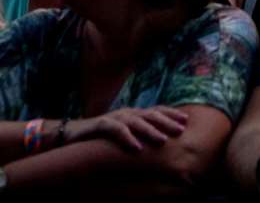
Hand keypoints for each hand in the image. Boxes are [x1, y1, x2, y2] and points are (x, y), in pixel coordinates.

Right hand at [67, 106, 188, 151]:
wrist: (73, 134)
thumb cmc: (102, 136)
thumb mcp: (124, 133)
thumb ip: (139, 133)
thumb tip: (161, 142)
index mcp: (134, 114)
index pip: (156, 111)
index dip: (171, 114)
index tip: (186, 120)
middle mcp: (127, 113)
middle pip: (151, 115)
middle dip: (167, 121)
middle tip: (181, 130)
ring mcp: (114, 117)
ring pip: (136, 122)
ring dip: (150, 131)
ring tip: (162, 140)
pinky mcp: (101, 125)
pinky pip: (116, 130)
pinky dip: (127, 138)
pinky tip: (136, 148)